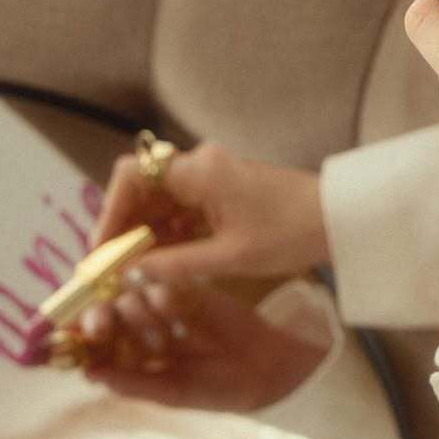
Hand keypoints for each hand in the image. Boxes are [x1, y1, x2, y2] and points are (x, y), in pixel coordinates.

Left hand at [78, 277, 333, 412]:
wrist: (264, 368)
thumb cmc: (215, 389)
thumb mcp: (172, 393)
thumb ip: (133, 383)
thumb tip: (89, 374)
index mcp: (132, 356)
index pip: (99, 343)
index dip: (85, 339)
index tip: (81, 339)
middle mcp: (142, 329)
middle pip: (110, 315)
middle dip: (102, 317)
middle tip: (101, 323)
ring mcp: (165, 308)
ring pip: (134, 298)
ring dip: (135, 308)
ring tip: (157, 325)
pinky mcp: (189, 290)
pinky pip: (166, 284)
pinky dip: (161, 292)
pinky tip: (170, 303)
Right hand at [89, 140, 329, 285]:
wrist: (338, 220)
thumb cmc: (290, 233)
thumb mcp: (229, 257)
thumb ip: (174, 264)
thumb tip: (129, 272)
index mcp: (200, 170)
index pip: (132, 176)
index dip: (109, 210)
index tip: (100, 249)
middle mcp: (200, 165)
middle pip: (141, 189)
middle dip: (123, 228)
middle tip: (109, 269)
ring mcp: (211, 177)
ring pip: (159, 202)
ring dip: (144, 234)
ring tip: (129, 273)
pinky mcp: (222, 191)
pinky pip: (181, 210)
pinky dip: (167, 235)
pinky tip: (159, 264)